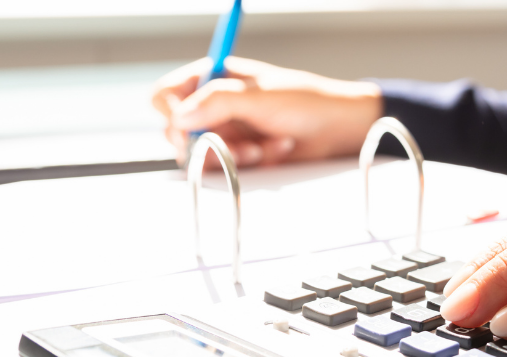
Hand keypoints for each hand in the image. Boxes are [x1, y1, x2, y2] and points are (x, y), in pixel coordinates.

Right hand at [151, 57, 382, 167]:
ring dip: (233, 153)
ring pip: (201, 153)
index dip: (172, 113)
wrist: (339, 129)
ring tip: (264, 145)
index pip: (167, 94)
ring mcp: (225, 130)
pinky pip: (224, 167)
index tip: (189, 127)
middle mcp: (214, 103)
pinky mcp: (237, 154)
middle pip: (178, 131)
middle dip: (209, 140)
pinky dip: (248, 163)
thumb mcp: (260, 97)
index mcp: (214, 77)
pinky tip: (273, 151)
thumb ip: (219, 102)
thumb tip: (181, 117)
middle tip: (236, 142)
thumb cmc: (307, 102)